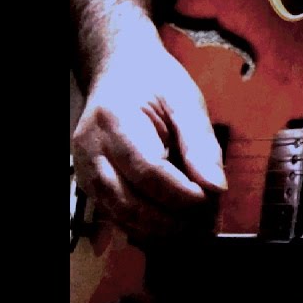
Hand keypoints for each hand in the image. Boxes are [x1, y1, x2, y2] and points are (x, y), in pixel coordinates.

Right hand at [72, 44, 226, 240]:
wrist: (118, 71)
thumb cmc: (154, 82)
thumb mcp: (185, 100)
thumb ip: (201, 143)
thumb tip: (216, 188)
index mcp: (115, 121)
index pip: (148, 170)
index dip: (181, 194)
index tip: (212, 199)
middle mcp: (91, 149)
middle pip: (129, 202)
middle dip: (172, 221)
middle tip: (208, 223)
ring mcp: (86, 169)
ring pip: (120, 216)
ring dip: (161, 231)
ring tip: (196, 229)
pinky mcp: (90, 183)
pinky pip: (116, 217)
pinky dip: (147, 229)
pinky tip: (175, 226)